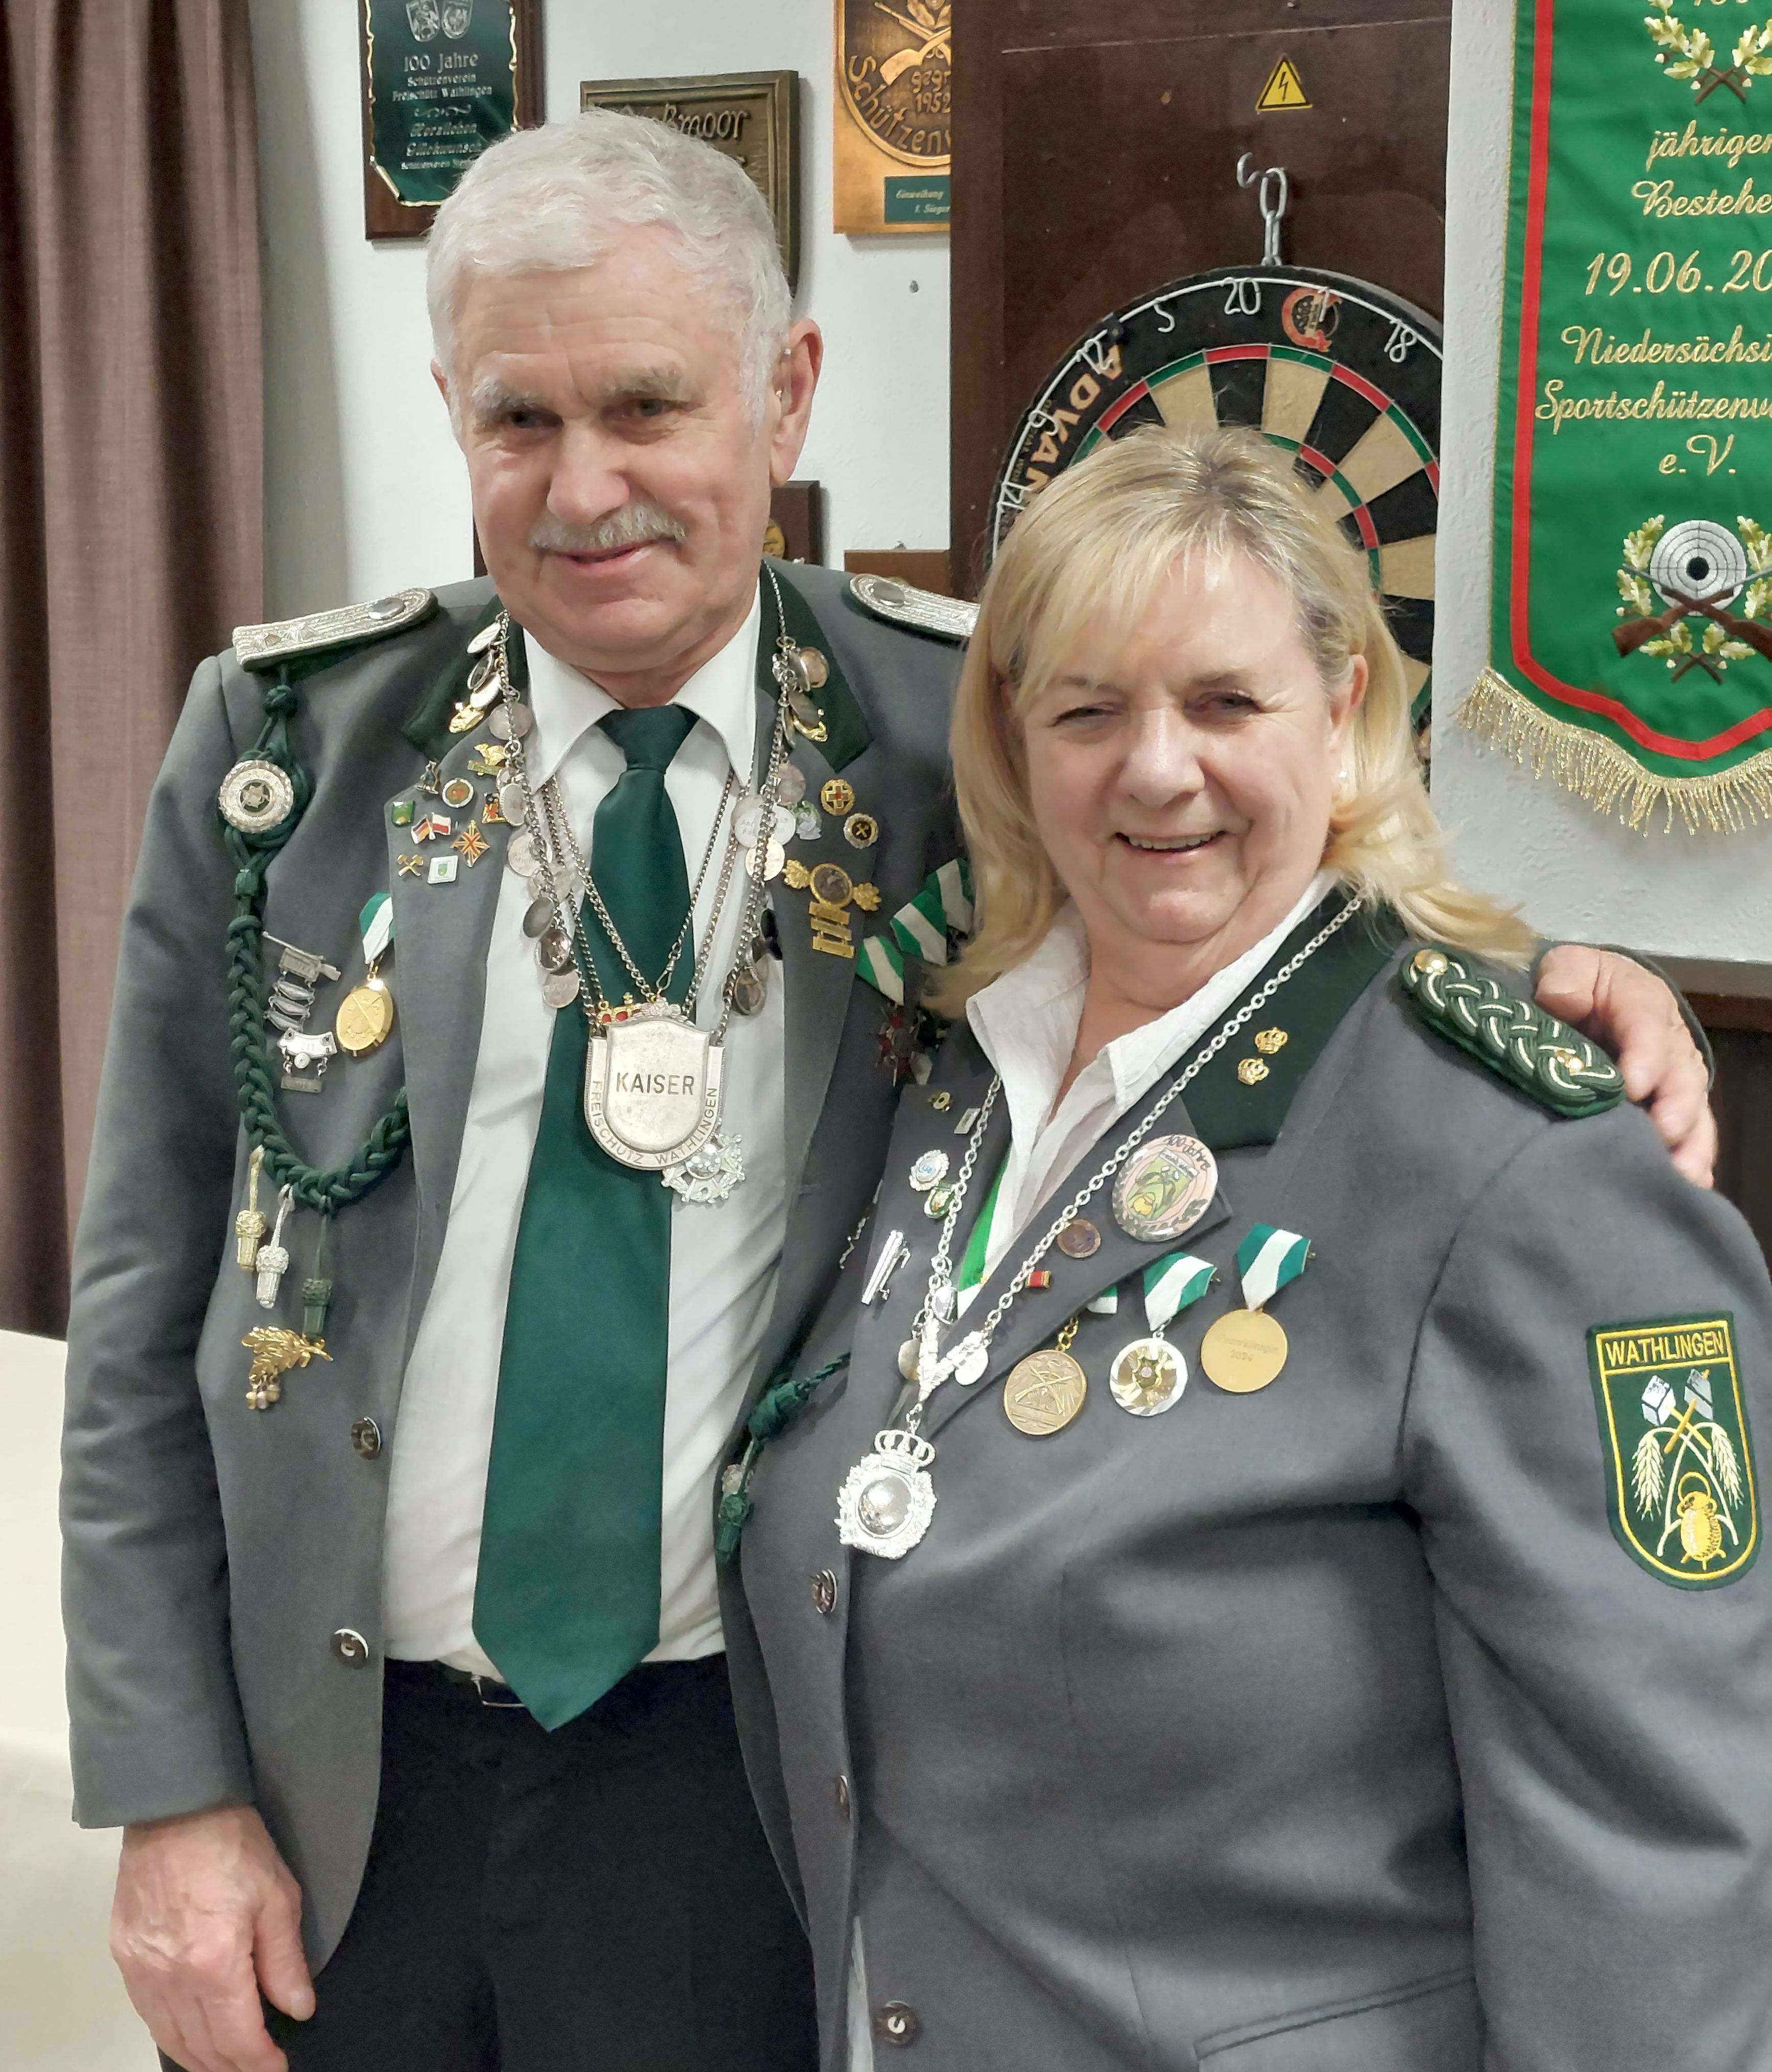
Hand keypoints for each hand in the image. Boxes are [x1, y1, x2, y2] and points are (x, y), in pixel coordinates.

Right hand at [112, 1805, 313, 2071]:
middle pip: (201, 2046)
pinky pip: (148, 2012)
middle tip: (256, 2068)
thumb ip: (285, 1961)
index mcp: (213, 1963)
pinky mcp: (124, 1957)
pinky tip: (188, 2035)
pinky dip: (170, 2033)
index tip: (277, 2067)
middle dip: (232, 2067)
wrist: (175, 1808)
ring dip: (200, 2058)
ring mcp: (141, 1969)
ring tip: (226, 2064)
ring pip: (170, 2037)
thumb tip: (298, 2008)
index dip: (260, 2062)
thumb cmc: (230, 1843)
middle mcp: (170, 1977)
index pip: (237, 2038)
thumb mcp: (278, 1897)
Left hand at [1534, 945, 1716, 1186]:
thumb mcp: (1567, 967)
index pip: (1647, 1027)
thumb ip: (1564, 977)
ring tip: (1680, 1173)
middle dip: (1676, 1106)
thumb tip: (1560, 999)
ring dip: (1689, 1143)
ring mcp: (1673, 1080)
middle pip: (1682, 1076)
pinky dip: (1690, 1161)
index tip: (1632, 1086)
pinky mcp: (1668, 1108)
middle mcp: (1669, 1045)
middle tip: (1662, 1133)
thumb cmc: (1575, 984)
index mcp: (1642, 1003)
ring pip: (1693, 1112)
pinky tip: (1685, 1187)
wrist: (1585, 1000)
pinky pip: (1689, 1136)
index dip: (1644, 1056)